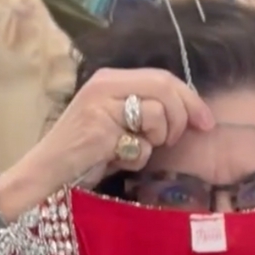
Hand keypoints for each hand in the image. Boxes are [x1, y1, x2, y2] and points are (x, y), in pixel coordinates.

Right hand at [0, 68, 213, 221]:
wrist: (48, 176)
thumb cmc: (86, 156)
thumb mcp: (118, 125)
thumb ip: (146, 111)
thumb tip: (192, 113)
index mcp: (111, 79)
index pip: (164, 78)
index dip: (191, 99)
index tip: (206, 123)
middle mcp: (105, 85)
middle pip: (166, 89)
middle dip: (180, 118)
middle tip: (170, 141)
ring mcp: (101, 105)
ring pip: (157, 113)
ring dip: (156, 140)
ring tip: (133, 149)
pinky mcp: (100, 130)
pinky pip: (141, 144)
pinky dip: (137, 158)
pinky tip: (118, 161)